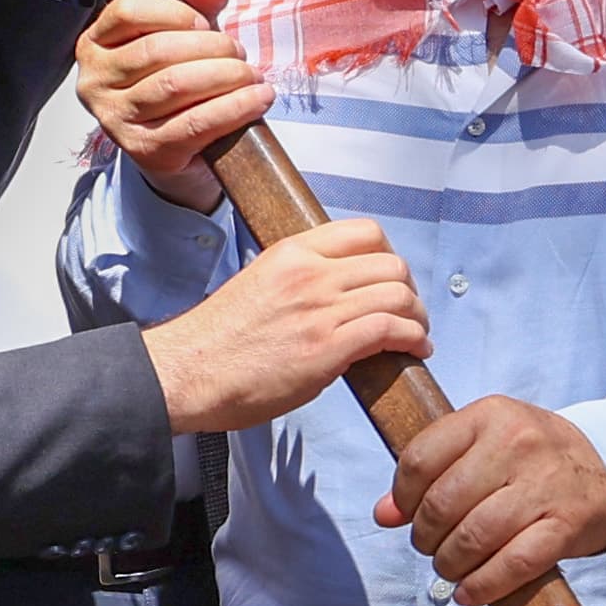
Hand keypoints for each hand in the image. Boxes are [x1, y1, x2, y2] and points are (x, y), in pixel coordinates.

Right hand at [76, 0, 272, 208]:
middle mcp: (96, 82)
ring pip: (176, 85)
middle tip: (240, 54)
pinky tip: (256, 100)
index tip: (205, 23)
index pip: (128, 12)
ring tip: (251, 76)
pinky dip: (233, 108)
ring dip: (226, 77)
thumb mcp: (183, 38)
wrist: (178, 154)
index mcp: (96, 45)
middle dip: (211, 47)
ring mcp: (116, 119)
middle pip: (157, 50)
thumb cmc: (175, 89)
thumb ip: (195, 4)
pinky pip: (194, 123)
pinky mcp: (144, 150)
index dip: (175, 13)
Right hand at [141, 217, 425, 434]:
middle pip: (391, 264)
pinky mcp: (327, 347)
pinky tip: (415, 351)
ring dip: (418, 318)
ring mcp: (320, 309)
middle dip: (410, 290)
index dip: (390, 257)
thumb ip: (300, 282)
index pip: (365, 233)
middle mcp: (310, 273)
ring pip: (398, 295)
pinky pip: (391, 330)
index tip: (390, 280)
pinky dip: (414, 340)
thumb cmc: (217, 342)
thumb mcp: (259, 286)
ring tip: (417, 335)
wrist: (187, 372)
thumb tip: (337, 298)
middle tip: (408, 312)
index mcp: (291, 252)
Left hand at [377, 396, 605, 605]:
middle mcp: (517, 444)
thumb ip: (435, 470)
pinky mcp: (565, 525)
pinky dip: (482, 585)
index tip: (403, 515)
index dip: (402, 497)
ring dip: (450, 564)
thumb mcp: (486, 444)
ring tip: (450, 568)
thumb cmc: (536, 458)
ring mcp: (543, 485)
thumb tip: (384, 514)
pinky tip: (469, 592)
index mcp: (490, 415)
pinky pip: (512, 564)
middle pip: (443, 504)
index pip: (420, 459)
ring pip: (473, 537)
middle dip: (425, 536)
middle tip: (431, 547)